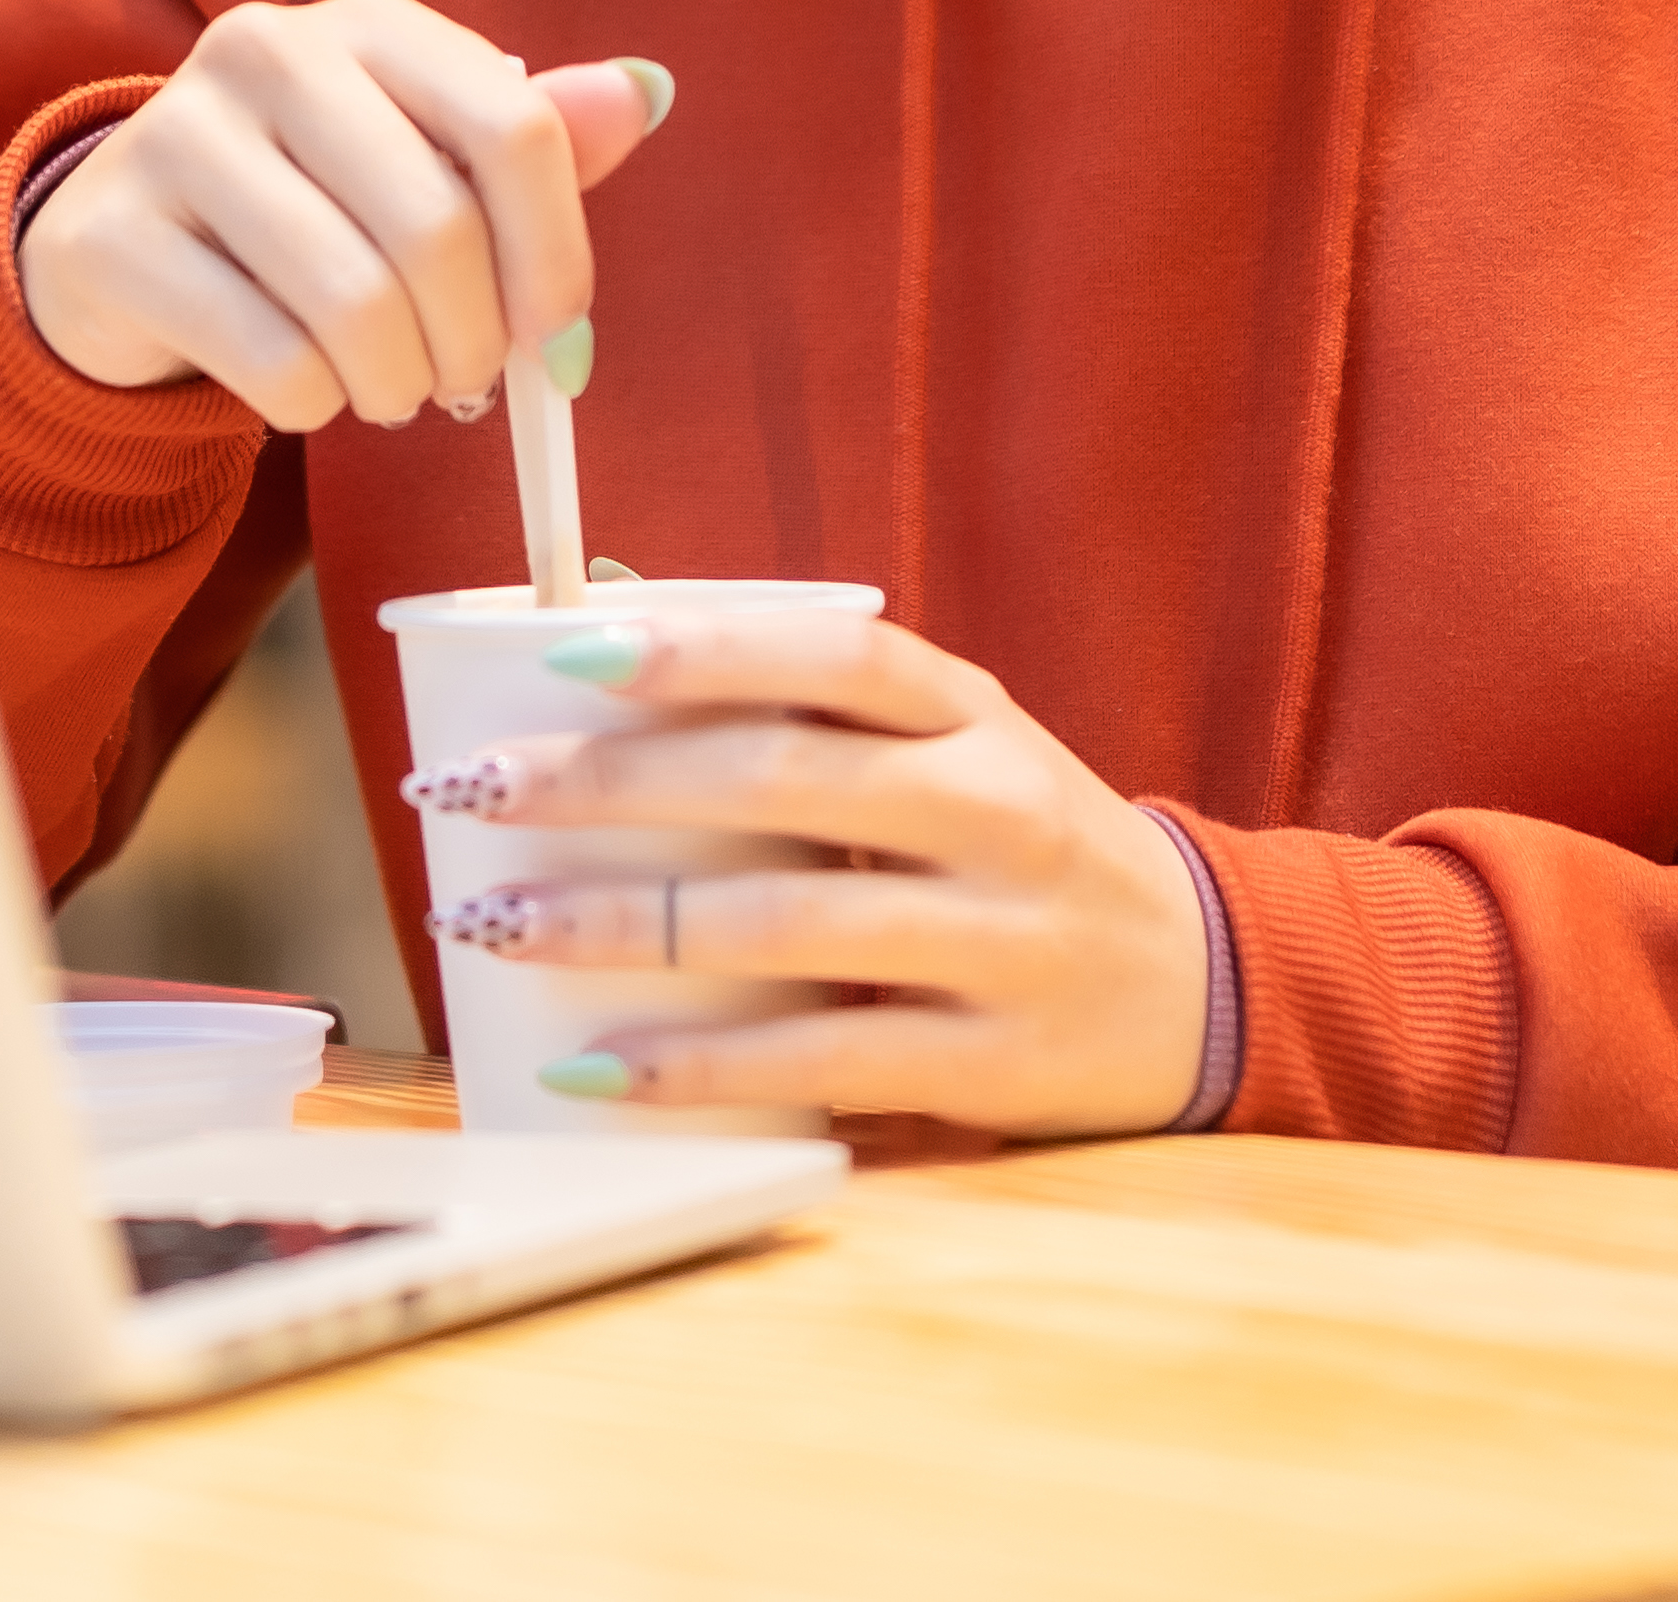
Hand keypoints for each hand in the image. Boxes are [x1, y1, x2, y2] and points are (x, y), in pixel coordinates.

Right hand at [15, 0, 668, 430]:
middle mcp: (269, 51)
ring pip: (353, 303)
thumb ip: (523, 143)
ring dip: (398, 385)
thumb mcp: (421, 162)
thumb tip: (646, 93)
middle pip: (436, 226)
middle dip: (473, 342)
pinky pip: (271, 359)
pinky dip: (314, 405)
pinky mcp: (115, 234)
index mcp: (370, 24)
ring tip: (391, 390)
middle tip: (463, 384)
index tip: (560, 338)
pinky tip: (305, 386)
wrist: (123, 245)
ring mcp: (177, 134)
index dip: (556, 253)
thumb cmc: (308, 205)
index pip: (513, 127)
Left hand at [415, 608, 1212, 1138]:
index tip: (564, 650)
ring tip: (500, 923)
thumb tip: (611, 613)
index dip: (699, 648)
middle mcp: (994, 812)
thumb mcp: (956, 741)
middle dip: (605, 785)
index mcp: (972, 715)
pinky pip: (823, 1062)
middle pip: (780, 781)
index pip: (832, 657)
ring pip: (785, 925)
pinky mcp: (995, 1063)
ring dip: (621, 926)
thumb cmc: (1022, 843)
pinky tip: (598, 1064)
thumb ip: (817, 698)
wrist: (1206, 980)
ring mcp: (1000, 941)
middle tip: (472, 788)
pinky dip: (699, 1065)